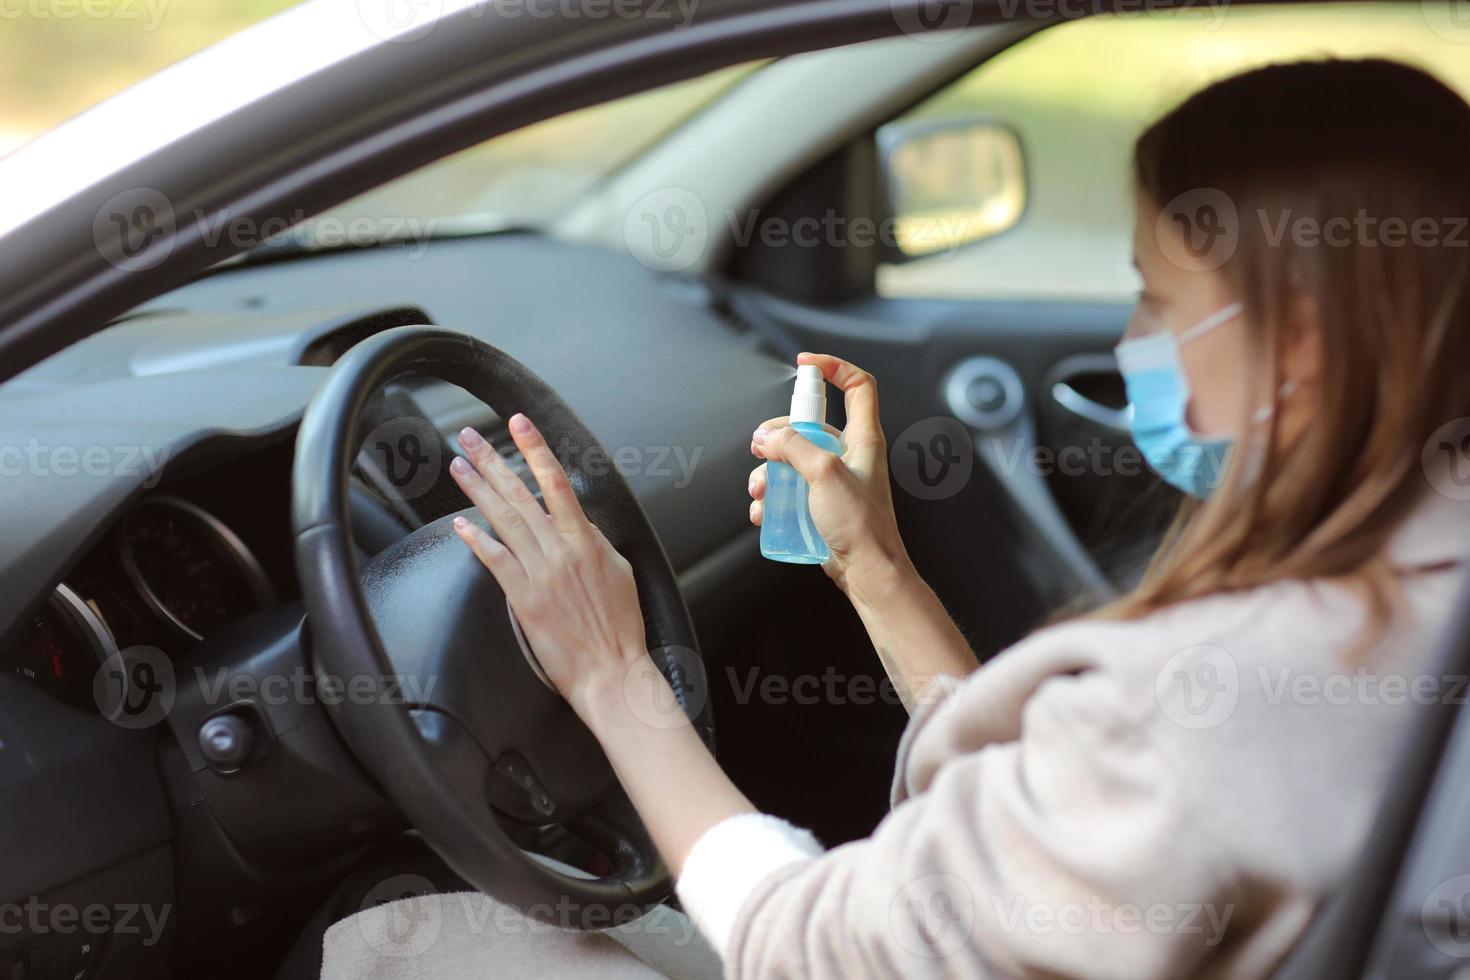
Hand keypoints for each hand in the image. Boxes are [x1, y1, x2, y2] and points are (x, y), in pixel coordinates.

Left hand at [448, 414, 647, 719]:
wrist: (612, 672)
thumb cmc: (620, 628)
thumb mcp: (620, 572)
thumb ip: (596, 542)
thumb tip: (579, 523)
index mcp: (586, 540)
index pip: (556, 482)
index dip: (534, 449)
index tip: (518, 423)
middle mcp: (560, 551)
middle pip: (520, 494)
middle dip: (492, 461)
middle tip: (468, 437)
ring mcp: (540, 574)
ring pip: (503, 521)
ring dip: (478, 490)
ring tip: (458, 467)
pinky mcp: (524, 599)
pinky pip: (495, 561)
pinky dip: (477, 540)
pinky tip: (460, 524)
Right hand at [748, 353, 913, 598]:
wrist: (868, 573)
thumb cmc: (861, 526)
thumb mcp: (824, 474)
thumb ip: (795, 448)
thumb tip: (768, 437)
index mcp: (863, 438)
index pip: (858, 386)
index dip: (834, 368)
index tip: (804, 365)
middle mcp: (850, 455)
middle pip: (808, 426)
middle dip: (778, 435)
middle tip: (761, 450)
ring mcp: (834, 480)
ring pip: (793, 460)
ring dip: (768, 472)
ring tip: (759, 490)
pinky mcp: (820, 504)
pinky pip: (790, 489)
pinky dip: (772, 496)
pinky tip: (763, 511)